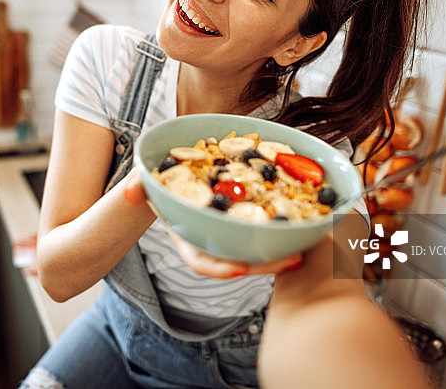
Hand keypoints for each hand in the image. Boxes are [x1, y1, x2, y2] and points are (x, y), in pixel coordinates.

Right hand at [123, 170, 303, 278]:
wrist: (174, 175)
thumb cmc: (160, 182)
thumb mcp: (146, 183)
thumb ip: (139, 186)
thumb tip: (131, 191)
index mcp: (190, 237)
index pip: (203, 261)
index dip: (220, 267)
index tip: (238, 270)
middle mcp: (214, 239)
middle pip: (241, 259)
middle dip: (266, 264)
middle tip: (293, 260)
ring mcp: (233, 231)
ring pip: (260, 246)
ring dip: (286, 246)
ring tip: (313, 243)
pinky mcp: (251, 217)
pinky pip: (271, 224)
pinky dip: (291, 223)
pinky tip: (314, 216)